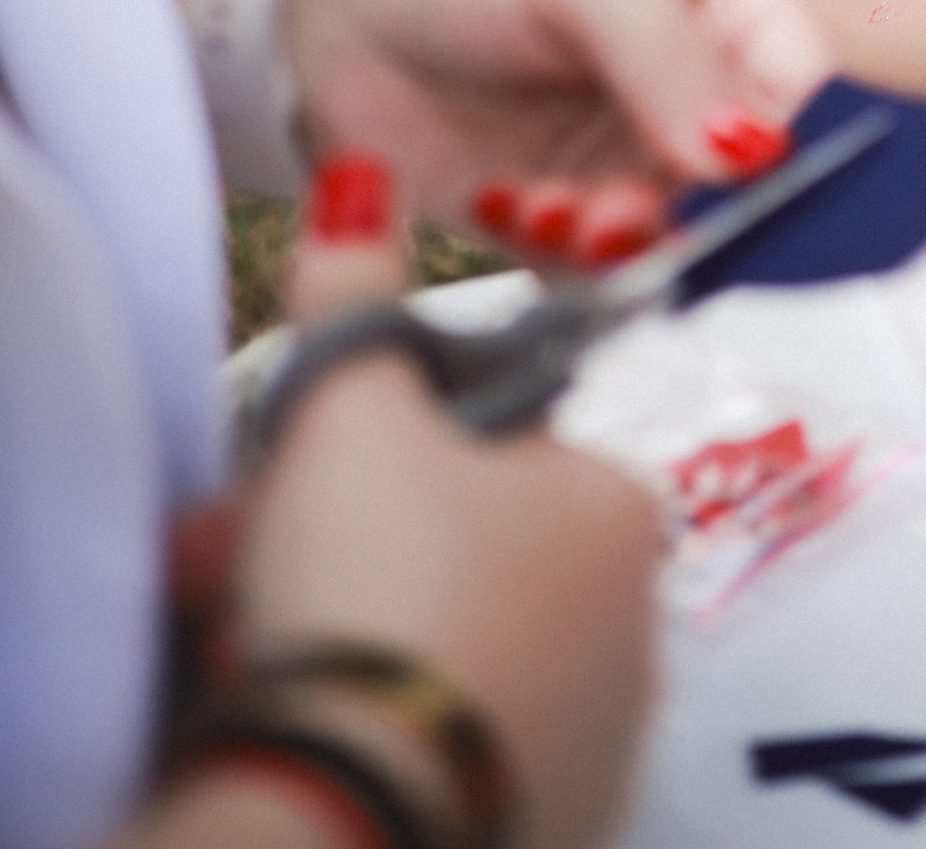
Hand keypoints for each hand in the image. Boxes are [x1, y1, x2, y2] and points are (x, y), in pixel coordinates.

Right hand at [230, 157, 657, 848]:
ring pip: (446, 643)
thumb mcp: (350, 411)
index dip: (379, 445)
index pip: (493, 439)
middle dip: (344, 537)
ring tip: (258, 628)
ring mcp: (591, 731)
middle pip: (461, 544)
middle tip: (251, 546)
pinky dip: (374, 718)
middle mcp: (633, 617)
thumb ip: (354, 292)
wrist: (357, 809)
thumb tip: (359, 181)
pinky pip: (445, 741)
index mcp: (615, 500)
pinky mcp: (537, 818)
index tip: (306, 468)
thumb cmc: (379, 594)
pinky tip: (304, 708)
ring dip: (346, 625)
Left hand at [283, 0, 828, 254]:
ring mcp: (632, 157)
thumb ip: (669, 56)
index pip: (806, 81)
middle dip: (705, 210)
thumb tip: (755, 155)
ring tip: (564, 211)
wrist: (322, 9)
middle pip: (753, 179)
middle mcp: (696, 84)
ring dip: (630, 238)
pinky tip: (517, 210)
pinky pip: (605, 269)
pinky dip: (573, 258)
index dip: (804, 141)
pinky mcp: (569, 219)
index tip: (764, 186)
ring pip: (681, 233)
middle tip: (637, 212)